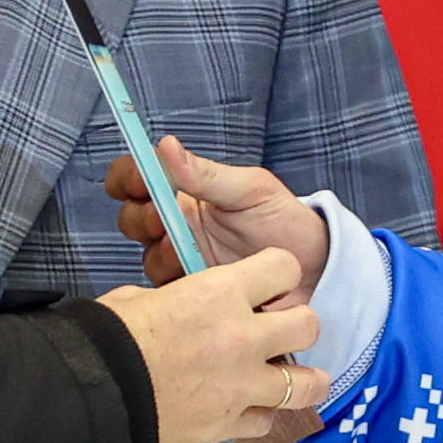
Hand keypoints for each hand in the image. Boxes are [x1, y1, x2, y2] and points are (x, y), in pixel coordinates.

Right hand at [97, 248, 326, 442]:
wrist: (93, 399)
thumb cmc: (105, 342)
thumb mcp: (135, 300)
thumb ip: (170, 300)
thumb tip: (167, 307)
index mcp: (219, 293)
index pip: (284, 268)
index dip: (279, 272)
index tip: (268, 283)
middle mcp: (242, 338)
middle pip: (308, 324)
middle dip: (296, 325)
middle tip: (278, 330)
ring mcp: (241, 386)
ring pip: (307, 384)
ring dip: (301, 380)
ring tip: (289, 378)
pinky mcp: (227, 425)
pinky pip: (265, 422)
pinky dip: (259, 416)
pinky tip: (246, 410)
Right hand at [109, 135, 326, 290]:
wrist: (314, 270)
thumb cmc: (285, 221)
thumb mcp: (251, 190)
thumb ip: (207, 174)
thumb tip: (166, 146)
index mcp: (187, 192)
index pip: (139, 177)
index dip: (128, 177)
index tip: (138, 182)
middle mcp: (178, 226)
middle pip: (132, 219)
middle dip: (142, 218)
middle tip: (163, 221)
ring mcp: (183, 261)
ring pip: (146, 257)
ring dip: (160, 254)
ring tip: (185, 255)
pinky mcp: (193, 296)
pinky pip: (167, 293)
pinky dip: (174, 287)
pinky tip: (197, 283)